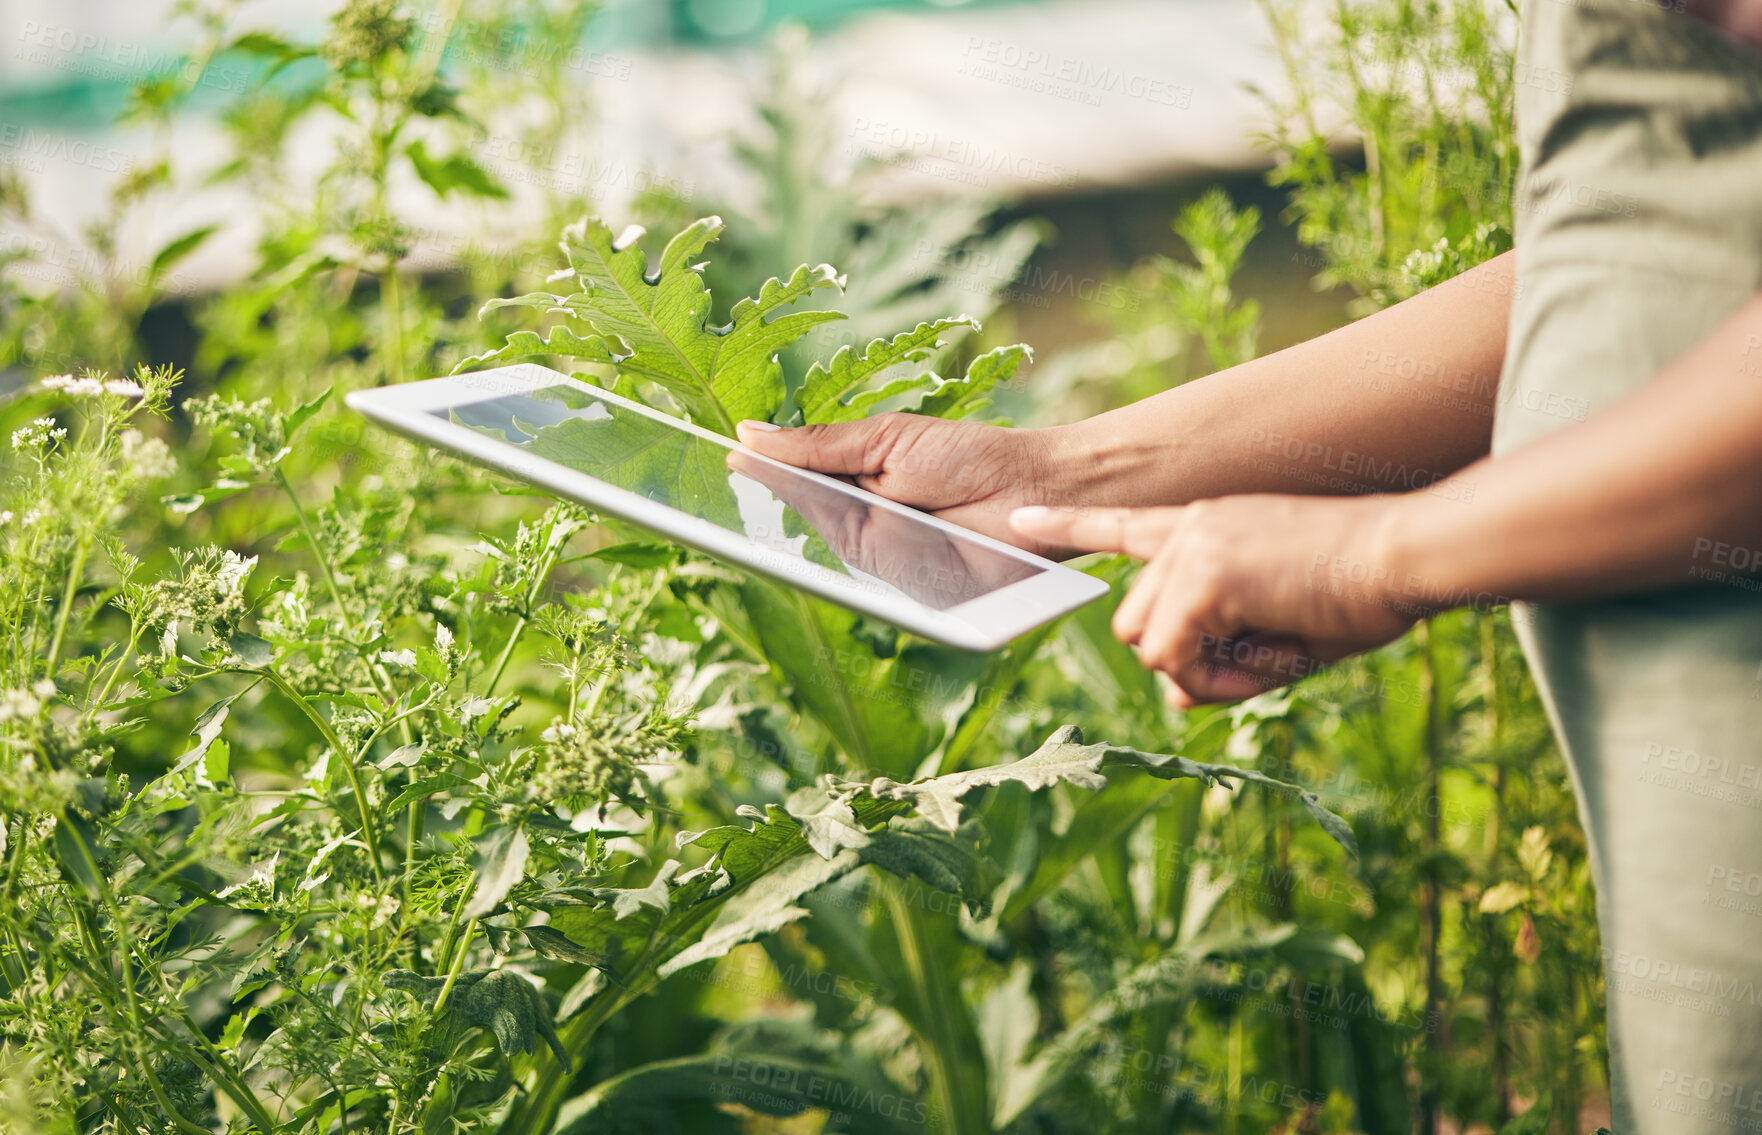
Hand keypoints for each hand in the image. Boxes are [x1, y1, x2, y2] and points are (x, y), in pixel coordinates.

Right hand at [735, 414, 1071, 554]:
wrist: (1035, 489)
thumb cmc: (968, 458)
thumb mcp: (884, 440)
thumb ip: (819, 444)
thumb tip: (748, 434)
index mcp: (851, 487)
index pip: (790, 486)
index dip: (754, 479)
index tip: (712, 464)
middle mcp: (859, 529)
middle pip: (796, 520)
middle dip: (761, 504)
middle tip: (721, 486)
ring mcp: (879, 563)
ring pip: (822, 548)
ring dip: (796, 528)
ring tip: (755, 507)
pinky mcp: (902, 590)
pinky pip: (861, 575)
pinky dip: (841, 558)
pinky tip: (814, 539)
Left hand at [1010, 495, 1426, 705]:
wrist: (1405, 556)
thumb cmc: (1361, 594)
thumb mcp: (1280, 634)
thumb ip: (1222, 660)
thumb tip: (1171, 694)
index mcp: (1207, 526)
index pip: (1124, 524)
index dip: (1070, 528)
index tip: (1019, 519)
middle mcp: (1189, 527)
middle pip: (1133, 623)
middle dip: (1182, 660)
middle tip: (1256, 659)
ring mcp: (1191, 547)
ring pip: (1147, 644)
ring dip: (1203, 671)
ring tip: (1272, 648)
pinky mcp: (1203, 574)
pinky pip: (1173, 656)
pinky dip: (1217, 677)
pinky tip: (1269, 649)